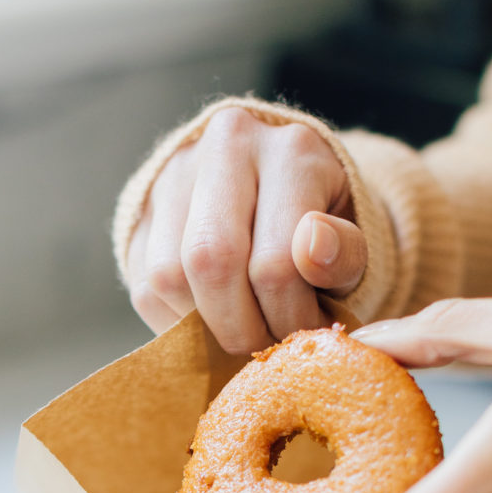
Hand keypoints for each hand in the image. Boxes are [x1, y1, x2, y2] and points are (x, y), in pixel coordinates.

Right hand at [126, 108, 367, 353]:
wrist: (273, 186)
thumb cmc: (318, 224)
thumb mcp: (349, 239)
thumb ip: (344, 253)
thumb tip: (312, 249)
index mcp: (290, 151)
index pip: (277, 260)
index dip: (290, 317)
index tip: (305, 332)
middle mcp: (225, 147)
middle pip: (212, 261)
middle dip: (240, 327)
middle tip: (264, 345)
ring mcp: (173, 175)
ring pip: (169, 278)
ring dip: (205, 328)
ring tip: (241, 327)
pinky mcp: (142, 211)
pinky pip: (145, 288)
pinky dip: (177, 322)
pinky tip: (211, 318)